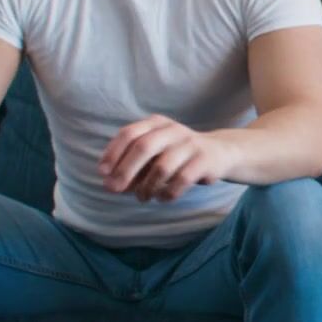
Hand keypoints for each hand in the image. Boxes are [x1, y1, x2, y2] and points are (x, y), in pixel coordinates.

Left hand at [99, 115, 235, 201]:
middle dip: (125, 170)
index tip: (102, 173)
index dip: (113, 153)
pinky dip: (168, 193)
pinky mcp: (204, 160)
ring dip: (147, 187)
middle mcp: (172, 129)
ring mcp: (190, 143)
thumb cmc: (177, 155)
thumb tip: (109, 183)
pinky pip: (181, 179)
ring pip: (162, 167)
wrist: (219, 153)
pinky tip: (163, 198)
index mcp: (156, 123)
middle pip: (143, 147)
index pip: (129, 133)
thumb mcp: (155, 153)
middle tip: (113, 189)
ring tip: (143, 198)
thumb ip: (133, 165)